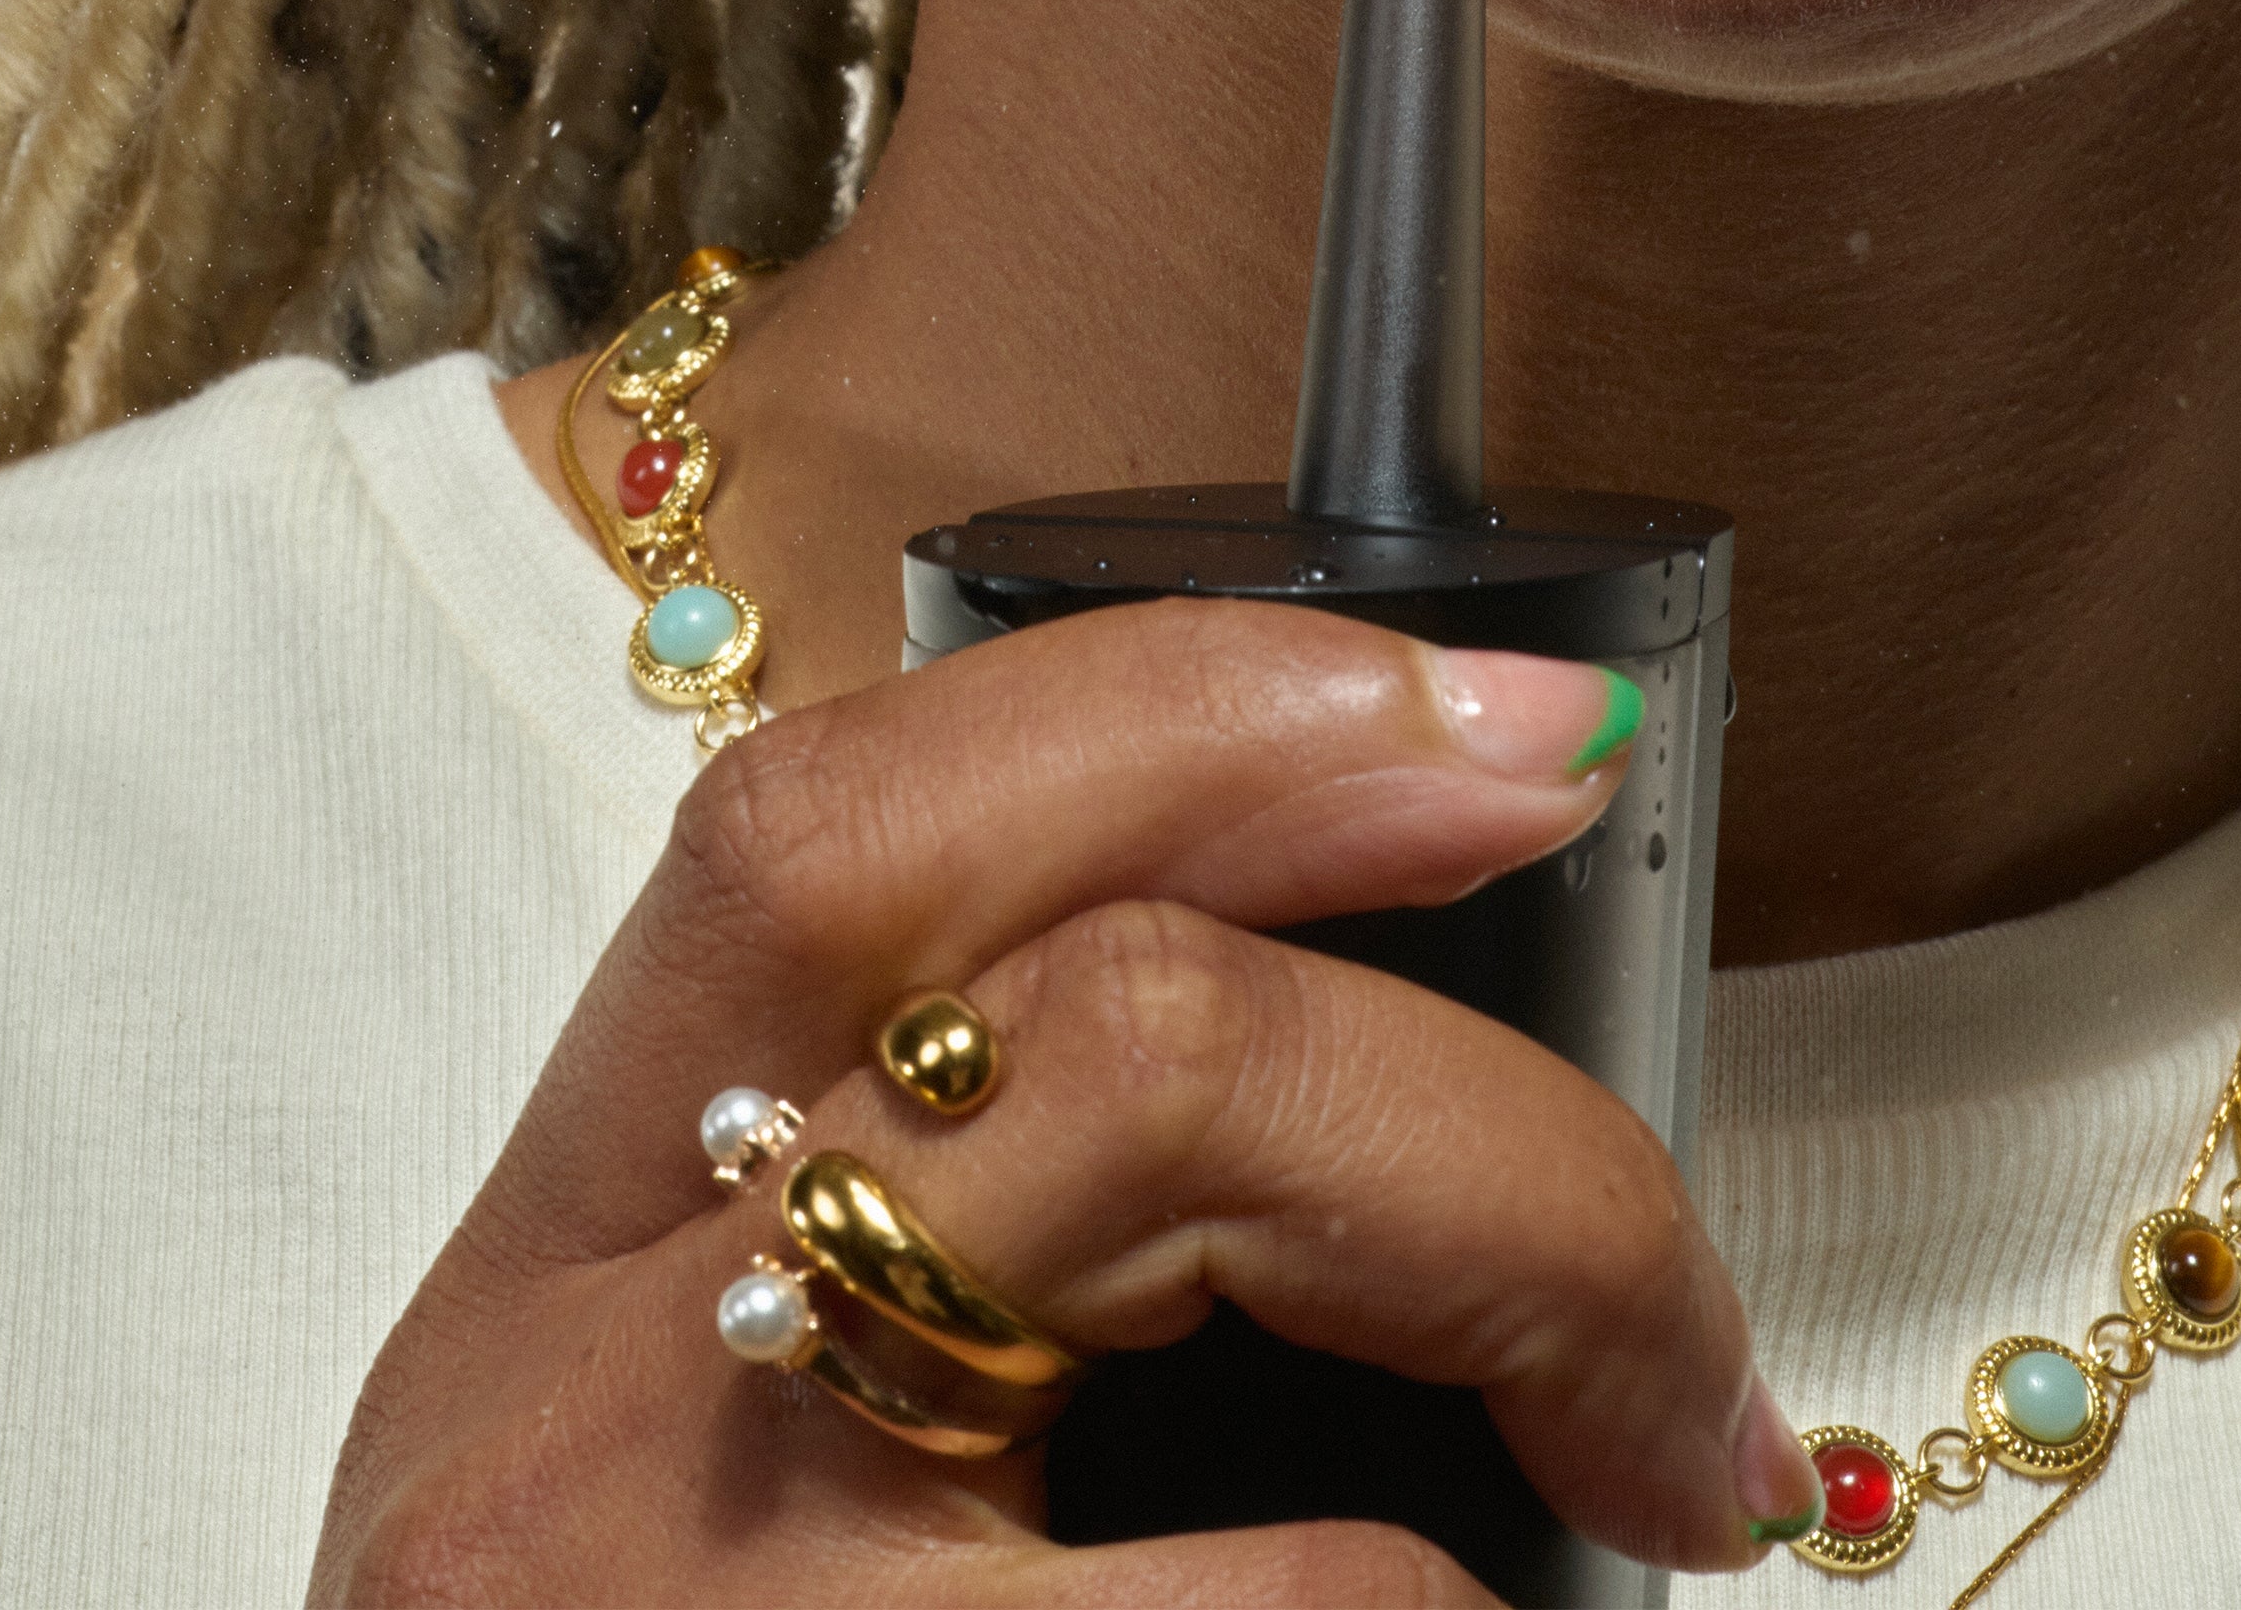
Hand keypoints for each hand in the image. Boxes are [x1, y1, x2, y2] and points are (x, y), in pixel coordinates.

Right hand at [307, 602, 1818, 1604]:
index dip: (1203, 718)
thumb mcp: (742, 1466)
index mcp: (571, 1263)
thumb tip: (1394, 1093)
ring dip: (1535, 1270)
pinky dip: (1465, 1598)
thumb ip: (969, 1241)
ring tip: (1669, 1457)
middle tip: (1669, 1258)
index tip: (1519, 740)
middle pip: (1111, 1020)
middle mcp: (585, 1407)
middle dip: (1476, 1090)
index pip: (842, 837)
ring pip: (1205, 1208)